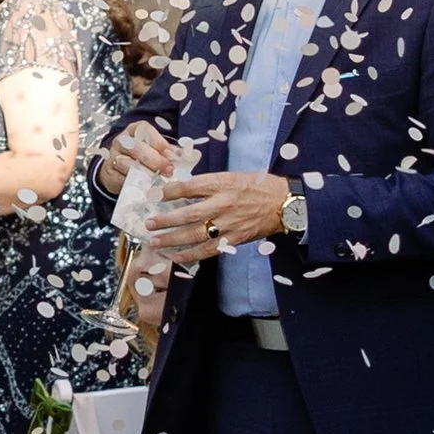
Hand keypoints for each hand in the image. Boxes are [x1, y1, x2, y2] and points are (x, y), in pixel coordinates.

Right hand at [97, 122, 178, 195]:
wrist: (120, 172)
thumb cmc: (143, 158)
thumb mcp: (157, 151)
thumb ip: (170, 152)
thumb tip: (185, 155)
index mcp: (135, 130)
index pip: (145, 130)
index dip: (159, 142)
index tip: (171, 155)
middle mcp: (122, 140)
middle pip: (135, 146)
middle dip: (154, 160)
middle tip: (169, 170)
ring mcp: (114, 156)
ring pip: (126, 163)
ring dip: (144, 173)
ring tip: (158, 181)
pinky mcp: (109, 172)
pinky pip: (121, 178)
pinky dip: (134, 184)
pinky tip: (146, 188)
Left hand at [148, 171, 286, 260]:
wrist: (284, 204)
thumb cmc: (258, 186)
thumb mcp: (233, 176)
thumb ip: (209, 183)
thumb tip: (182, 188)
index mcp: (223, 184)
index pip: (190, 186)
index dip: (170, 191)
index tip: (154, 195)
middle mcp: (224, 204)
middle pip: (189, 214)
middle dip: (166, 220)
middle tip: (148, 224)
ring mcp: (229, 223)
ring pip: (196, 234)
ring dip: (173, 240)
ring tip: (156, 242)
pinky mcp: (235, 239)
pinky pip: (209, 249)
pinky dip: (192, 255)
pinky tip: (177, 257)